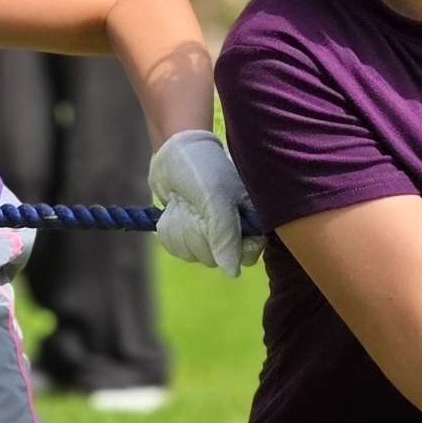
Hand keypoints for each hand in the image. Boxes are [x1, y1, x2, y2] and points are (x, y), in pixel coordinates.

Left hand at [149, 131, 262, 276]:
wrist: (173, 150)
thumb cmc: (201, 167)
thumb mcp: (216, 198)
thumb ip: (226, 235)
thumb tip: (232, 272)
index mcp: (251, 219)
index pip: (247, 255)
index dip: (228, 246)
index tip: (215, 223)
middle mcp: (233, 229)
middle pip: (214, 258)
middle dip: (197, 232)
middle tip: (195, 206)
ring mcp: (209, 232)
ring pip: (192, 254)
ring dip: (181, 228)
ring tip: (184, 204)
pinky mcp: (188, 231)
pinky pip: (177, 247)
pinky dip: (170, 228)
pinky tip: (175, 208)